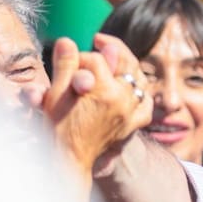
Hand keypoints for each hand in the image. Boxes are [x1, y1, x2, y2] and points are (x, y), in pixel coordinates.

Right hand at [44, 35, 152, 173]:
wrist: (70, 160)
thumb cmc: (59, 128)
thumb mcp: (56, 95)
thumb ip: (65, 66)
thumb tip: (67, 41)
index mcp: (105, 91)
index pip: (97, 60)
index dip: (81, 56)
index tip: (71, 59)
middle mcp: (124, 100)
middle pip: (125, 63)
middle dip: (111, 50)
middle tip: (100, 42)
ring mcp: (132, 113)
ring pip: (139, 79)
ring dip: (128, 66)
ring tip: (114, 58)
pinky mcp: (134, 124)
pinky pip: (145, 101)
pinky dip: (140, 91)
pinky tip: (130, 84)